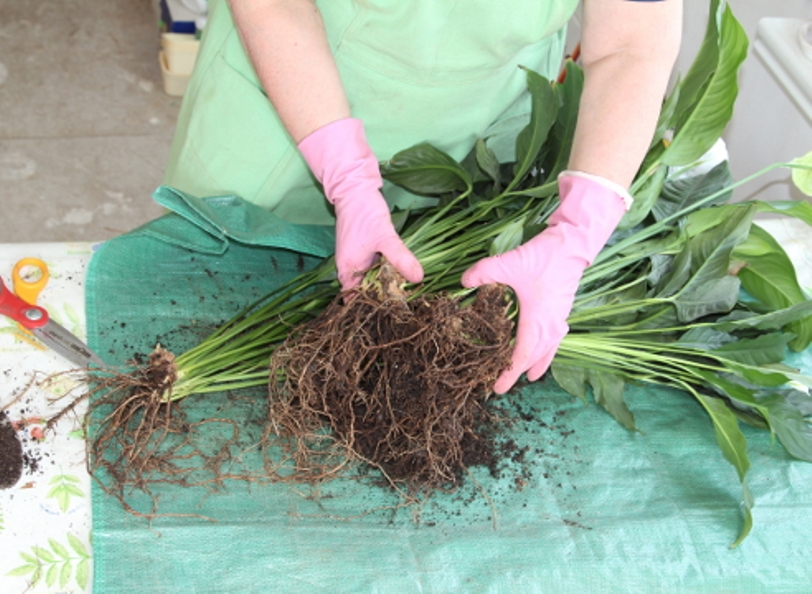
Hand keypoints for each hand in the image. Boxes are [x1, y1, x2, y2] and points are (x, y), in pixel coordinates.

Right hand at [298, 118, 422, 290]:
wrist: (355, 188)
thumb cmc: (364, 213)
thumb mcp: (384, 237)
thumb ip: (400, 258)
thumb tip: (419, 278)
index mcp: (347, 271)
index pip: (358, 300)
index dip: (373, 307)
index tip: (394, 312)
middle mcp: (351, 269)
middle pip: (368, 291)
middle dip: (385, 297)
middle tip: (409, 304)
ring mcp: (359, 259)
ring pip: (375, 279)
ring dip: (389, 284)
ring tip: (410, 294)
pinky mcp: (368, 251)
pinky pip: (379, 267)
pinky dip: (389, 271)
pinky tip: (405, 274)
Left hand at [461, 173, 630, 393]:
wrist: (572, 245)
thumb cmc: (543, 256)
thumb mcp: (508, 262)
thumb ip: (483, 272)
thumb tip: (463, 282)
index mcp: (536, 319)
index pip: (522, 355)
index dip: (509, 373)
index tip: (496, 388)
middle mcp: (550, 323)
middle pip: (535, 356)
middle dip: (519, 372)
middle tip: (504, 386)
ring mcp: (559, 317)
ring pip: (549, 348)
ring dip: (539, 362)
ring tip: (531, 377)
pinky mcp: (562, 309)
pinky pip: (556, 337)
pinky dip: (549, 348)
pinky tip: (548, 347)